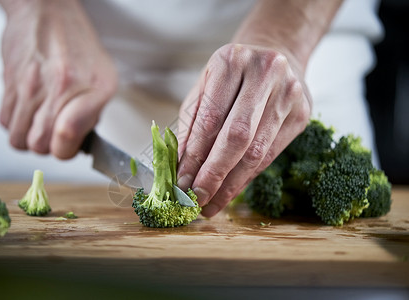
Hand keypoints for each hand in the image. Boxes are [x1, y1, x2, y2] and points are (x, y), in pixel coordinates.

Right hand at [0, 0, 116, 158]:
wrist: (46, 11)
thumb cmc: (77, 45)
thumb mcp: (103, 77)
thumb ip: (94, 113)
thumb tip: (79, 143)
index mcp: (93, 88)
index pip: (67, 136)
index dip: (66, 149)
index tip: (68, 145)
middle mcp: (61, 87)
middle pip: (40, 145)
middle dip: (48, 146)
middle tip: (55, 133)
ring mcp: (31, 86)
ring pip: (18, 139)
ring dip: (29, 138)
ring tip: (39, 124)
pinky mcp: (9, 83)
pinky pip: (4, 121)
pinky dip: (14, 124)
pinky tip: (27, 111)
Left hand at [177, 43, 310, 216]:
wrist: (277, 52)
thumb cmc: (232, 74)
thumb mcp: (205, 86)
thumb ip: (191, 124)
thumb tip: (181, 168)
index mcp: (232, 61)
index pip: (210, 118)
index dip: (194, 156)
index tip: (181, 182)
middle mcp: (265, 73)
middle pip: (237, 136)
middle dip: (214, 174)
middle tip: (196, 199)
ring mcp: (289, 93)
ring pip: (257, 151)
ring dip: (231, 183)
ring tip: (212, 203)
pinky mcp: (303, 114)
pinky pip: (271, 154)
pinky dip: (248, 176)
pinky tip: (232, 189)